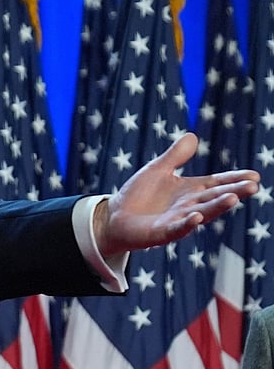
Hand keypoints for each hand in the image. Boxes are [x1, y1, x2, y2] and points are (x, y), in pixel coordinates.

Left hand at [94, 132, 259, 256]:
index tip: (254, 175)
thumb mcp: (157, 170)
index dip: (234, 179)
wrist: (114, 217)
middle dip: (234, 192)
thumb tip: (192, 135)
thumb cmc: (139, 195)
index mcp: (190, 190)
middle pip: (215, 198)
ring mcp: (177, 221)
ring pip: (202, 213)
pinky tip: (196, 217)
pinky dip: (187, 224)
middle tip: (253, 186)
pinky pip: (177, 229)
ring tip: (233, 198)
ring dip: (217, 207)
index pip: (216, 183)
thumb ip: (175, 156)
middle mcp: (189, 206)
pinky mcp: (161, 233)